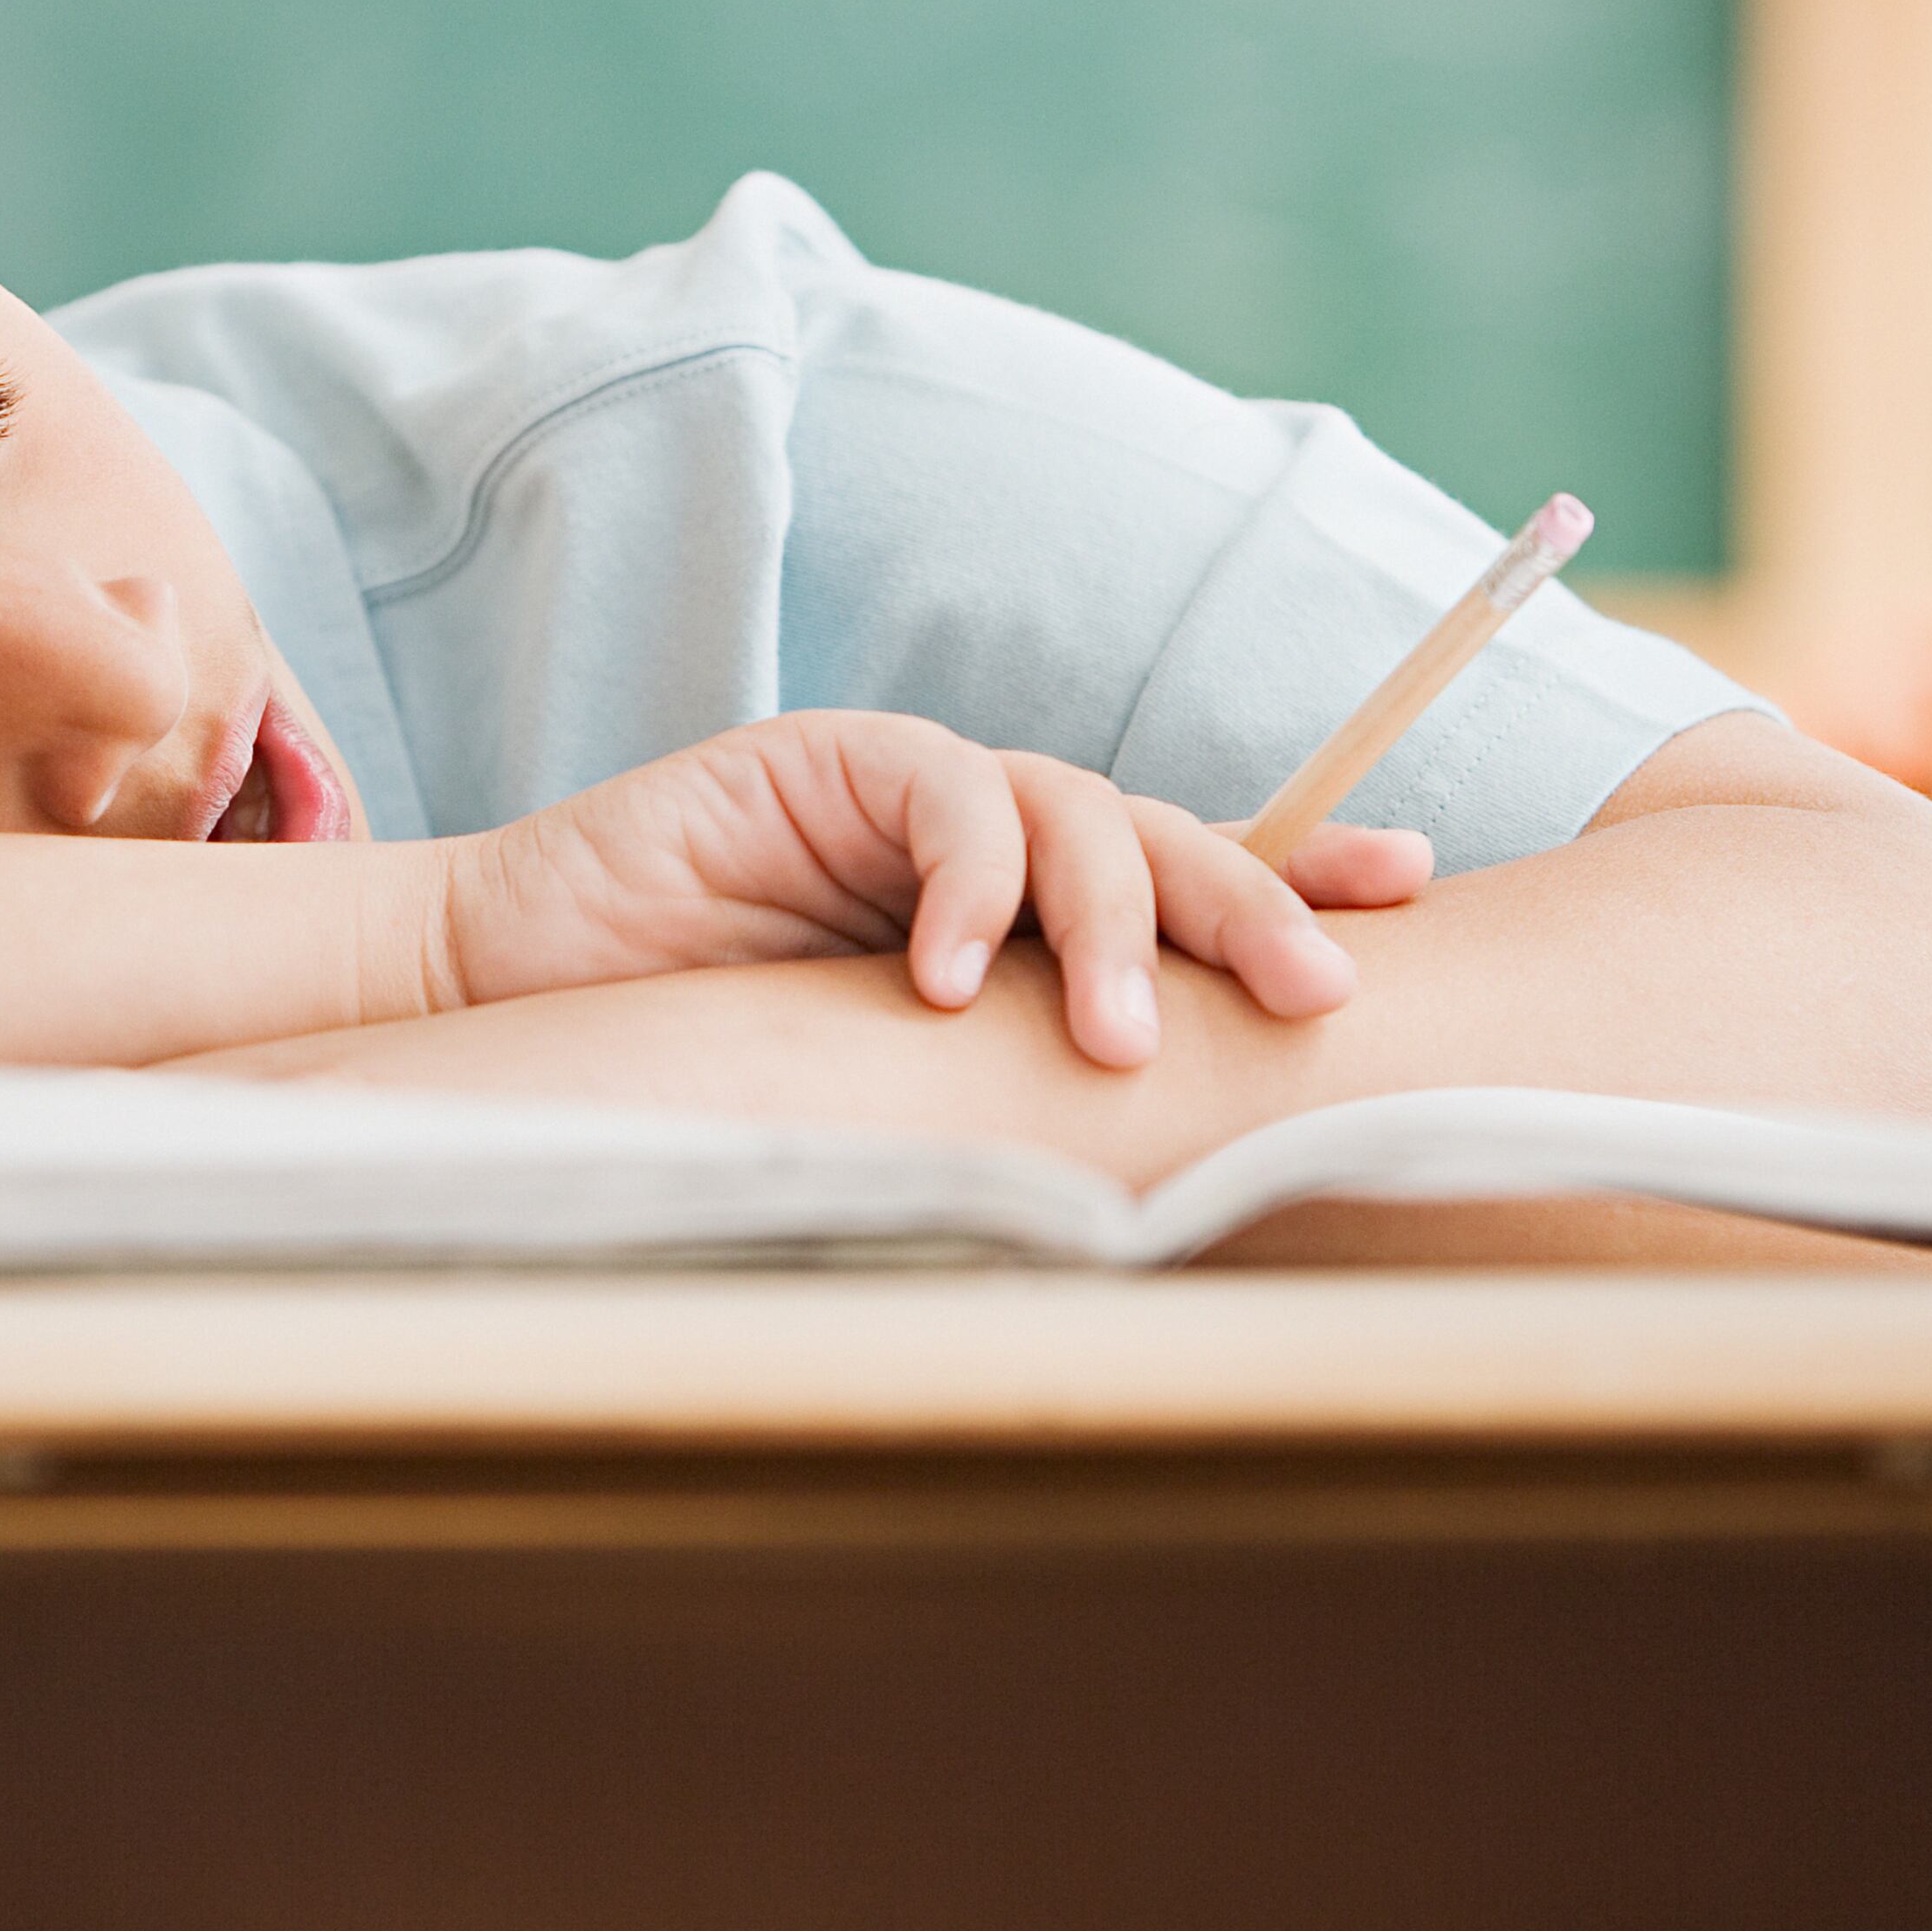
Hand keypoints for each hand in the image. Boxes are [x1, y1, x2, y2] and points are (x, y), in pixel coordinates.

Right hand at [431, 709, 1430, 1066]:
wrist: (526, 1005)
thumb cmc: (711, 1070)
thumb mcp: (901, 1092)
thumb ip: (1012, 1085)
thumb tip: (1174, 1171)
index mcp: (1022, 916)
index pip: (1185, 880)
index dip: (1294, 872)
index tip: (1404, 893)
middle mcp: (987, 841)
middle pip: (1163, 837)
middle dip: (1253, 904)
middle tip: (1315, 994)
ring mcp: (909, 791)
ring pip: (1073, 809)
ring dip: (1112, 923)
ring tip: (1115, 1040)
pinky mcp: (825, 759)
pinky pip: (943, 794)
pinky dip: (965, 882)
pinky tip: (948, 975)